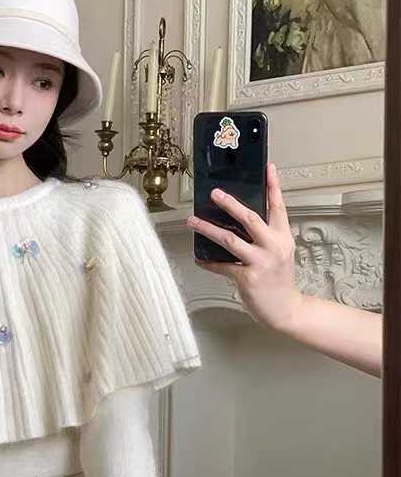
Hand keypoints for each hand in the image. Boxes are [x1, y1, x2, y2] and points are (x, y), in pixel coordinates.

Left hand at [186, 162, 303, 334]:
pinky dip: (208, 262)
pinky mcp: (248, 278)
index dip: (273, 186)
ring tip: (192, 221)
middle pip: (249, 218)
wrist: (285, 309)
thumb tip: (238, 220)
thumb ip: (265, 236)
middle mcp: (274, 246)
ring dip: (208, 229)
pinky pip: (222, 266)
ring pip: (230, 239)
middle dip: (230, 203)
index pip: (278, 207)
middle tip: (214, 193)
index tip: (268, 168)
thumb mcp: (279, 252)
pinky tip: (199, 258)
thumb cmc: (278, 279)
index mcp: (283, 237)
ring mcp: (261, 262)